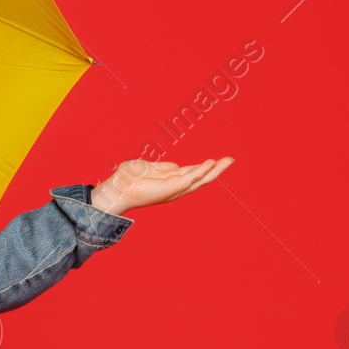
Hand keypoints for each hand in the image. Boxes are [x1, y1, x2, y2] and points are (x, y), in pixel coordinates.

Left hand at [90, 157, 233, 215]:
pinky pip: (190, 178)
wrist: (118, 189)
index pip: (193, 173)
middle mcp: (176, 187)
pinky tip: (210, 164)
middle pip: (201, 178)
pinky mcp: (171, 188)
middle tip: (230, 159)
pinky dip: (201, 171)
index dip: (205, 167)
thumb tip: (177, 166)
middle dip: (216, 169)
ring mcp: (175, 189)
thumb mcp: (150, 168)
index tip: (217, 160)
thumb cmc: (129, 179)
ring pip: (200, 179)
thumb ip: (165, 167)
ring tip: (228, 160)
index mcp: (171, 181)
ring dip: (215, 170)